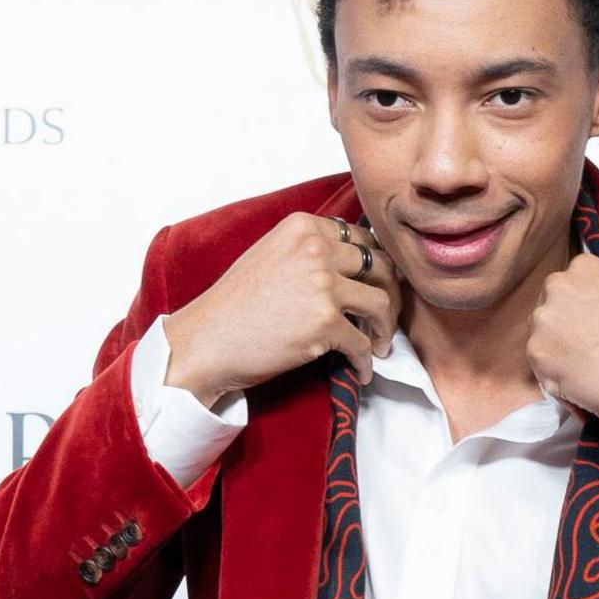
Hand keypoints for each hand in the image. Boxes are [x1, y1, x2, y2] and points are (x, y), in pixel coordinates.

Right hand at [162, 213, 403, 406]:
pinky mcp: (324, 325)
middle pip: (380, 267)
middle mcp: (316, 250)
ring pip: (381, 303)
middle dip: (392, 294)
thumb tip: (354, 263)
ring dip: (385, 327)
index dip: (376, 265)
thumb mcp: (271, 255)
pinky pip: (362, 343)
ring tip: (379, 343)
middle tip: (386, 317)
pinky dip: (366, 361)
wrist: (207, 341)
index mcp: (304, 228)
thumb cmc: (234, 304)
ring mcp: (322, 286)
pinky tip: (361, 371)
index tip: (378, 285)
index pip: (363, 238)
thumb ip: (309, 251)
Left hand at [525, 251, 598, 427]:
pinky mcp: (536, 352)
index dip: (575, 312)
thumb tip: (587, 309)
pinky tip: (584, 385)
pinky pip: (542, 370)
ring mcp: (543, 319)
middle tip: (587, 352)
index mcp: (582, 267)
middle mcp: (557, 286)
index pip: (565, 288)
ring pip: (541, 341)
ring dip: (558, 357)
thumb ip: (598, 294)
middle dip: (561, 332)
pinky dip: (558, 382)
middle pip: (547, 311)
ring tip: (590, 371)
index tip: (588, 328)